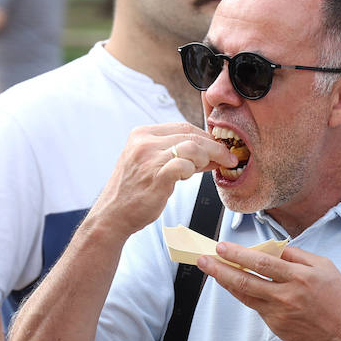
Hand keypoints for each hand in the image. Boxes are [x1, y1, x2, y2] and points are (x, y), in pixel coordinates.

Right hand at [92, 123, 237, 235]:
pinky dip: (193, 170)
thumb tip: (210, 154)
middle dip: (214, 146)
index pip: (182, 126)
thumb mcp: (152, 166)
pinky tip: (190, 177)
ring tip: (209, 168)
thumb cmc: (133, 192)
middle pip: (190, 134)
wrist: (113, 214)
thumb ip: (179, 157)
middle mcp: (144, 142)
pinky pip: (184, 166)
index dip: (205, 136)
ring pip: (191, 147)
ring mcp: (149, 158)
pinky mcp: (156, 176)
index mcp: (142, 134)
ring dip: (207, 158)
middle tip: (227, 157)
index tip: (218, 146)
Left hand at [198, 243, 340, 340]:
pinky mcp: (277, 327)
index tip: (222, 247)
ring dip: (227, 283)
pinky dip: (248, 295)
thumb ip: (297, 257)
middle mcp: (286, 295)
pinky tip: (240, 286)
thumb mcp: (324, 267)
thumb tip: (272, 250)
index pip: (262, 262)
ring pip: (246, 296)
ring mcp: (280, 314)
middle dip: (221, 269)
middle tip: (204, 260)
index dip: (239, 255)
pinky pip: (258, 308)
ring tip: (213, 271)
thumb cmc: (338, 297)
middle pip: (245, 280)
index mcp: (299, 277)